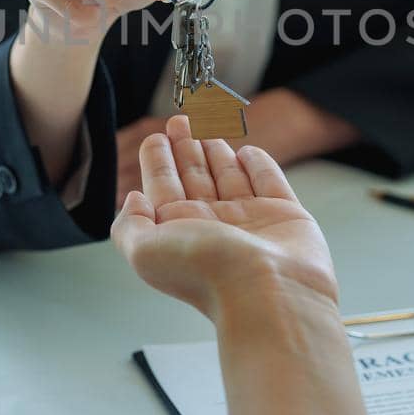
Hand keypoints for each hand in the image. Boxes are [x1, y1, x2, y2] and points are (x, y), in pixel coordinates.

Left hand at [112, 116, 338, 321]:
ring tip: (207, 129)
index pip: (163, 186)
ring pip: (229, 176)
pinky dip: (258, 163)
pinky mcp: (285, 215)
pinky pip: (269, 180)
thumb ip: (128, 225)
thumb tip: (132, 198)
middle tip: (179, 120)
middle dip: (185, 147)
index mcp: (179, 230)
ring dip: (216, 151)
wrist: (268, 293)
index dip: (157, 160)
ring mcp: (249, 219)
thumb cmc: (207, 273)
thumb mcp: (144, 251)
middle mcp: (212, 225)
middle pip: (195, 177)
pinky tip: (247, 150)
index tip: (155, 136)